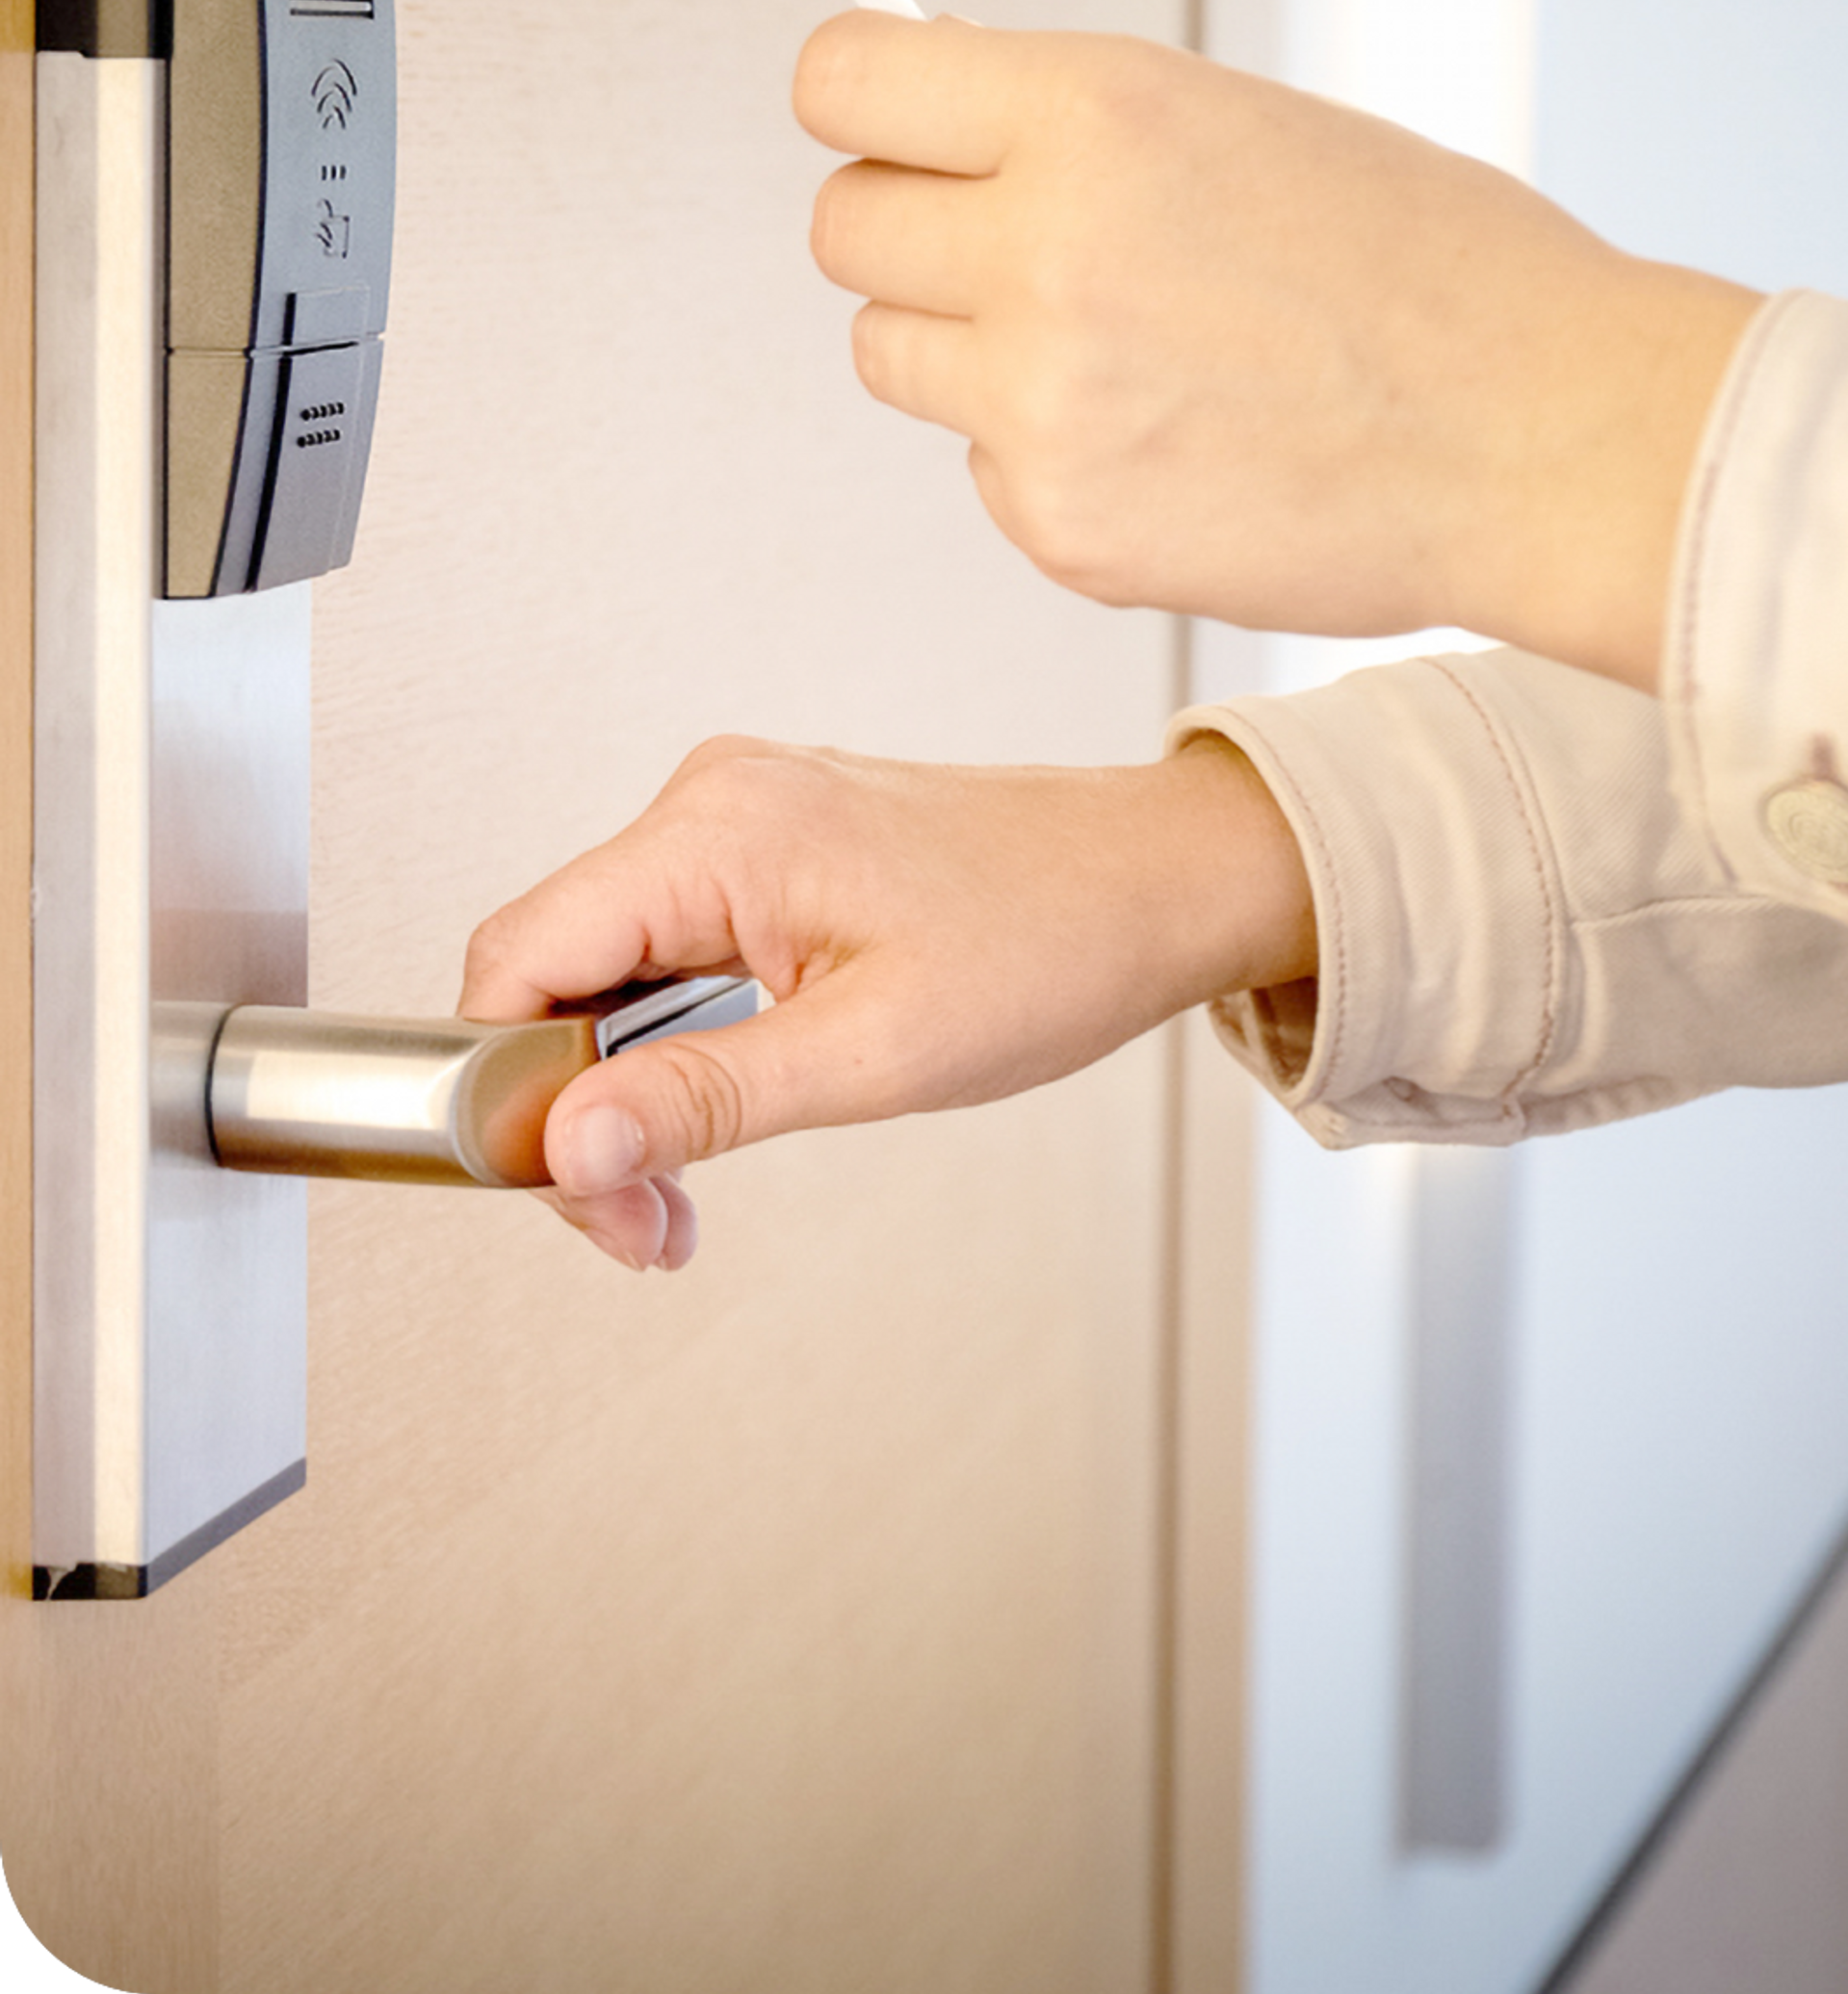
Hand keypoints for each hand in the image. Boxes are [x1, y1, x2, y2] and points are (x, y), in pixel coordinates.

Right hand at [456, 729, 1315, 1275]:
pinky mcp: (769, 848)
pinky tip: (718, 1113)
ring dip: (628, 1095)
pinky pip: (665, 951)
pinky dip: (672, 1046)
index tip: (574, 1193)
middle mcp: (711, 802)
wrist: (1156, 882)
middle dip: (578, 1119)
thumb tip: (563, 1144)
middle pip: (551, 975)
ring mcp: (740, 819)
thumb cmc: (1050, 944)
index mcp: (718, 829)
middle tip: (650, 1226)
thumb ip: (704, 1097)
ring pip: (603, 974)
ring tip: (685, 1198)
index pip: (517, 959)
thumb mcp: (872, 1053)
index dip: (509, 1093)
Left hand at [798, 14, 1758, 689]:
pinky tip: (1177, 437)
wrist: (1542, 434)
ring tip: (1115, 344)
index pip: (842, 83)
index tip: (890, 122)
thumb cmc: (1428, 260)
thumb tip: (930, 108)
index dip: (860, 99)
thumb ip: (1076, 120)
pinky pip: (983, 468)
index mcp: (1096, 110)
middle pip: (844, 227)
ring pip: (890, 352)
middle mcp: (1044, 248)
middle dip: (912, 225)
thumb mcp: (1245, 120)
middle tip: (1014, 240)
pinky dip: (1051, 454)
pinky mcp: (1059, 529)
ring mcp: (1041, 403)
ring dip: (966, 342)